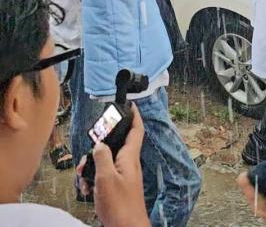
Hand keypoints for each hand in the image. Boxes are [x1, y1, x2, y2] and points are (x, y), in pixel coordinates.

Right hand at [77, 104, 149, 226]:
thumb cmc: (120, 206)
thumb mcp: (106, 177)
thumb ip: (102, 157)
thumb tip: (99, 144)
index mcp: (130, 157)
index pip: (136, 130)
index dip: (134, 115)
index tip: (130, 105)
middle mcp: (129, 164)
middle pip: (114, 145)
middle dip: (97, 149)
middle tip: (87, 160)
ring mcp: (124, 175)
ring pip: (105, 161)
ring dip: (91, 167)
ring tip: (84, 179)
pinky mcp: (117, 186)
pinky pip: (103, 175)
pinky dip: (93, 180)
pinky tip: (87, 189)